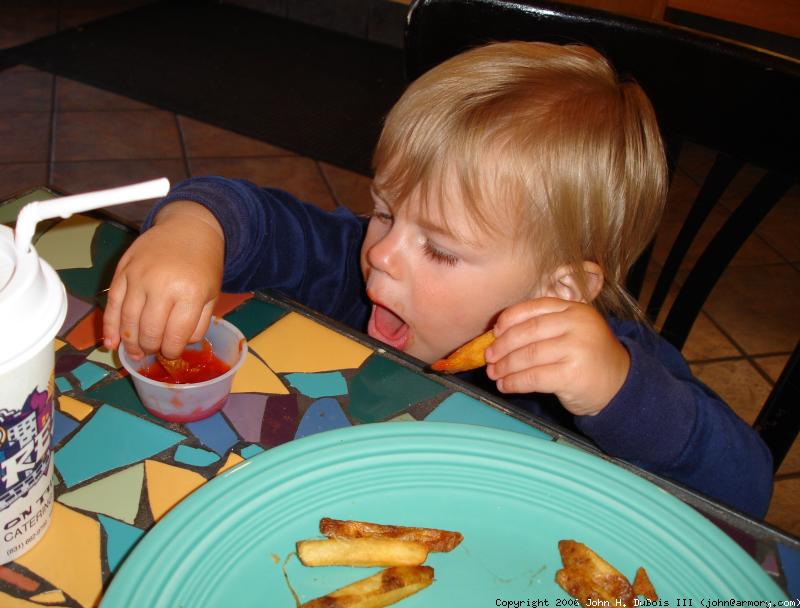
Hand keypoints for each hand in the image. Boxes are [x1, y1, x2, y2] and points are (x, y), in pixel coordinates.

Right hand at [102, 201, 223, 359]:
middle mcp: (162, 285)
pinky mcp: (123, 270)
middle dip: (150, 348)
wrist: (189, 229)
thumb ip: (198, 323)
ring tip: (134, 353)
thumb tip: (180, 346)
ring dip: (130, 342)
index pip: (175, 335)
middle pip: (149, 331)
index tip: (171, 353)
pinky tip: (111, 342)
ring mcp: (139, 277)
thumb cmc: (203, 264)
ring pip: (128, 320)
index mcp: (189, 293)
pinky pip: (112, 303)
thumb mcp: (211, 295)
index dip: (171, 351)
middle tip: (153, 352)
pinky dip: (110, 326)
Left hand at [485, 297, 629, 415]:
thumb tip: (497, 338)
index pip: (534, 307)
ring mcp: (576, 349)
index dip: (509, 318)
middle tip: (488, 357)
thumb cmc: (588, 357)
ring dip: (505, 366)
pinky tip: (505, 386)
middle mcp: (577, 325)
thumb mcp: (572, 332)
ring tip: (494, 373)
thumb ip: (544, 328)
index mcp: (574, 309)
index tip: (495, 331)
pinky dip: (514, 382)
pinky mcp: (572, 375)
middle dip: (502, 345)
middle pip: (527, 332)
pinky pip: (533, 377)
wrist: (621, 384)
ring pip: (528, 355)